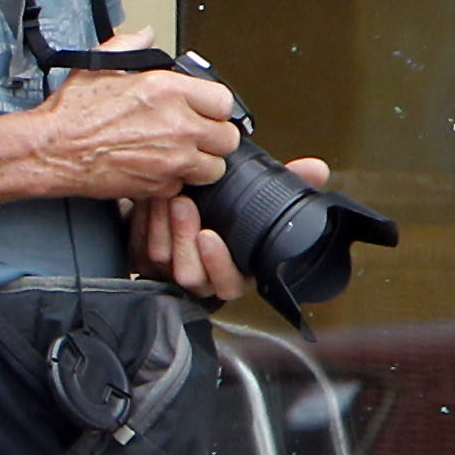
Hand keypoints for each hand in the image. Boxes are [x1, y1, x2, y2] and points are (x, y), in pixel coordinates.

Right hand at [38, 45, 241, 204]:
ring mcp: (172, 159)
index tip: (205, 111)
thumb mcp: (99, 66)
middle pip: (227, 138)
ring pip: (214, 167)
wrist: (51, 151)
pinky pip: (184, 186)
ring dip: (200, 163)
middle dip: (213, 137)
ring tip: (181, 156)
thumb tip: (145, 36)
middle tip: (196, 136)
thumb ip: (130, 47)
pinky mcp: (160, 186)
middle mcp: (178, 125)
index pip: (224, 102)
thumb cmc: (71, 114)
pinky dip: (173, 182)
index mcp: (169, 91)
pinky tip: (157, 170)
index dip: (214, 107)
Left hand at [127, 157, 330, 302]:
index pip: (228, 285)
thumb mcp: (254, 196)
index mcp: (232, 271)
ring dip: (163, 223)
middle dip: (185, 236)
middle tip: (184, 203)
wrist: (173, 205)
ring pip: (161, 257)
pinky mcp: (140, 261)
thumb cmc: (222, 207)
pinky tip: (149, 199)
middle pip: (190, 273)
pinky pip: (138, 246)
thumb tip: (316, 169)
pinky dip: (143, 220)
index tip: (210, 236)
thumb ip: (287, 183)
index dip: (219, 264)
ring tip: (168, 194)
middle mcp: (200, 277)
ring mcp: (168, 271)